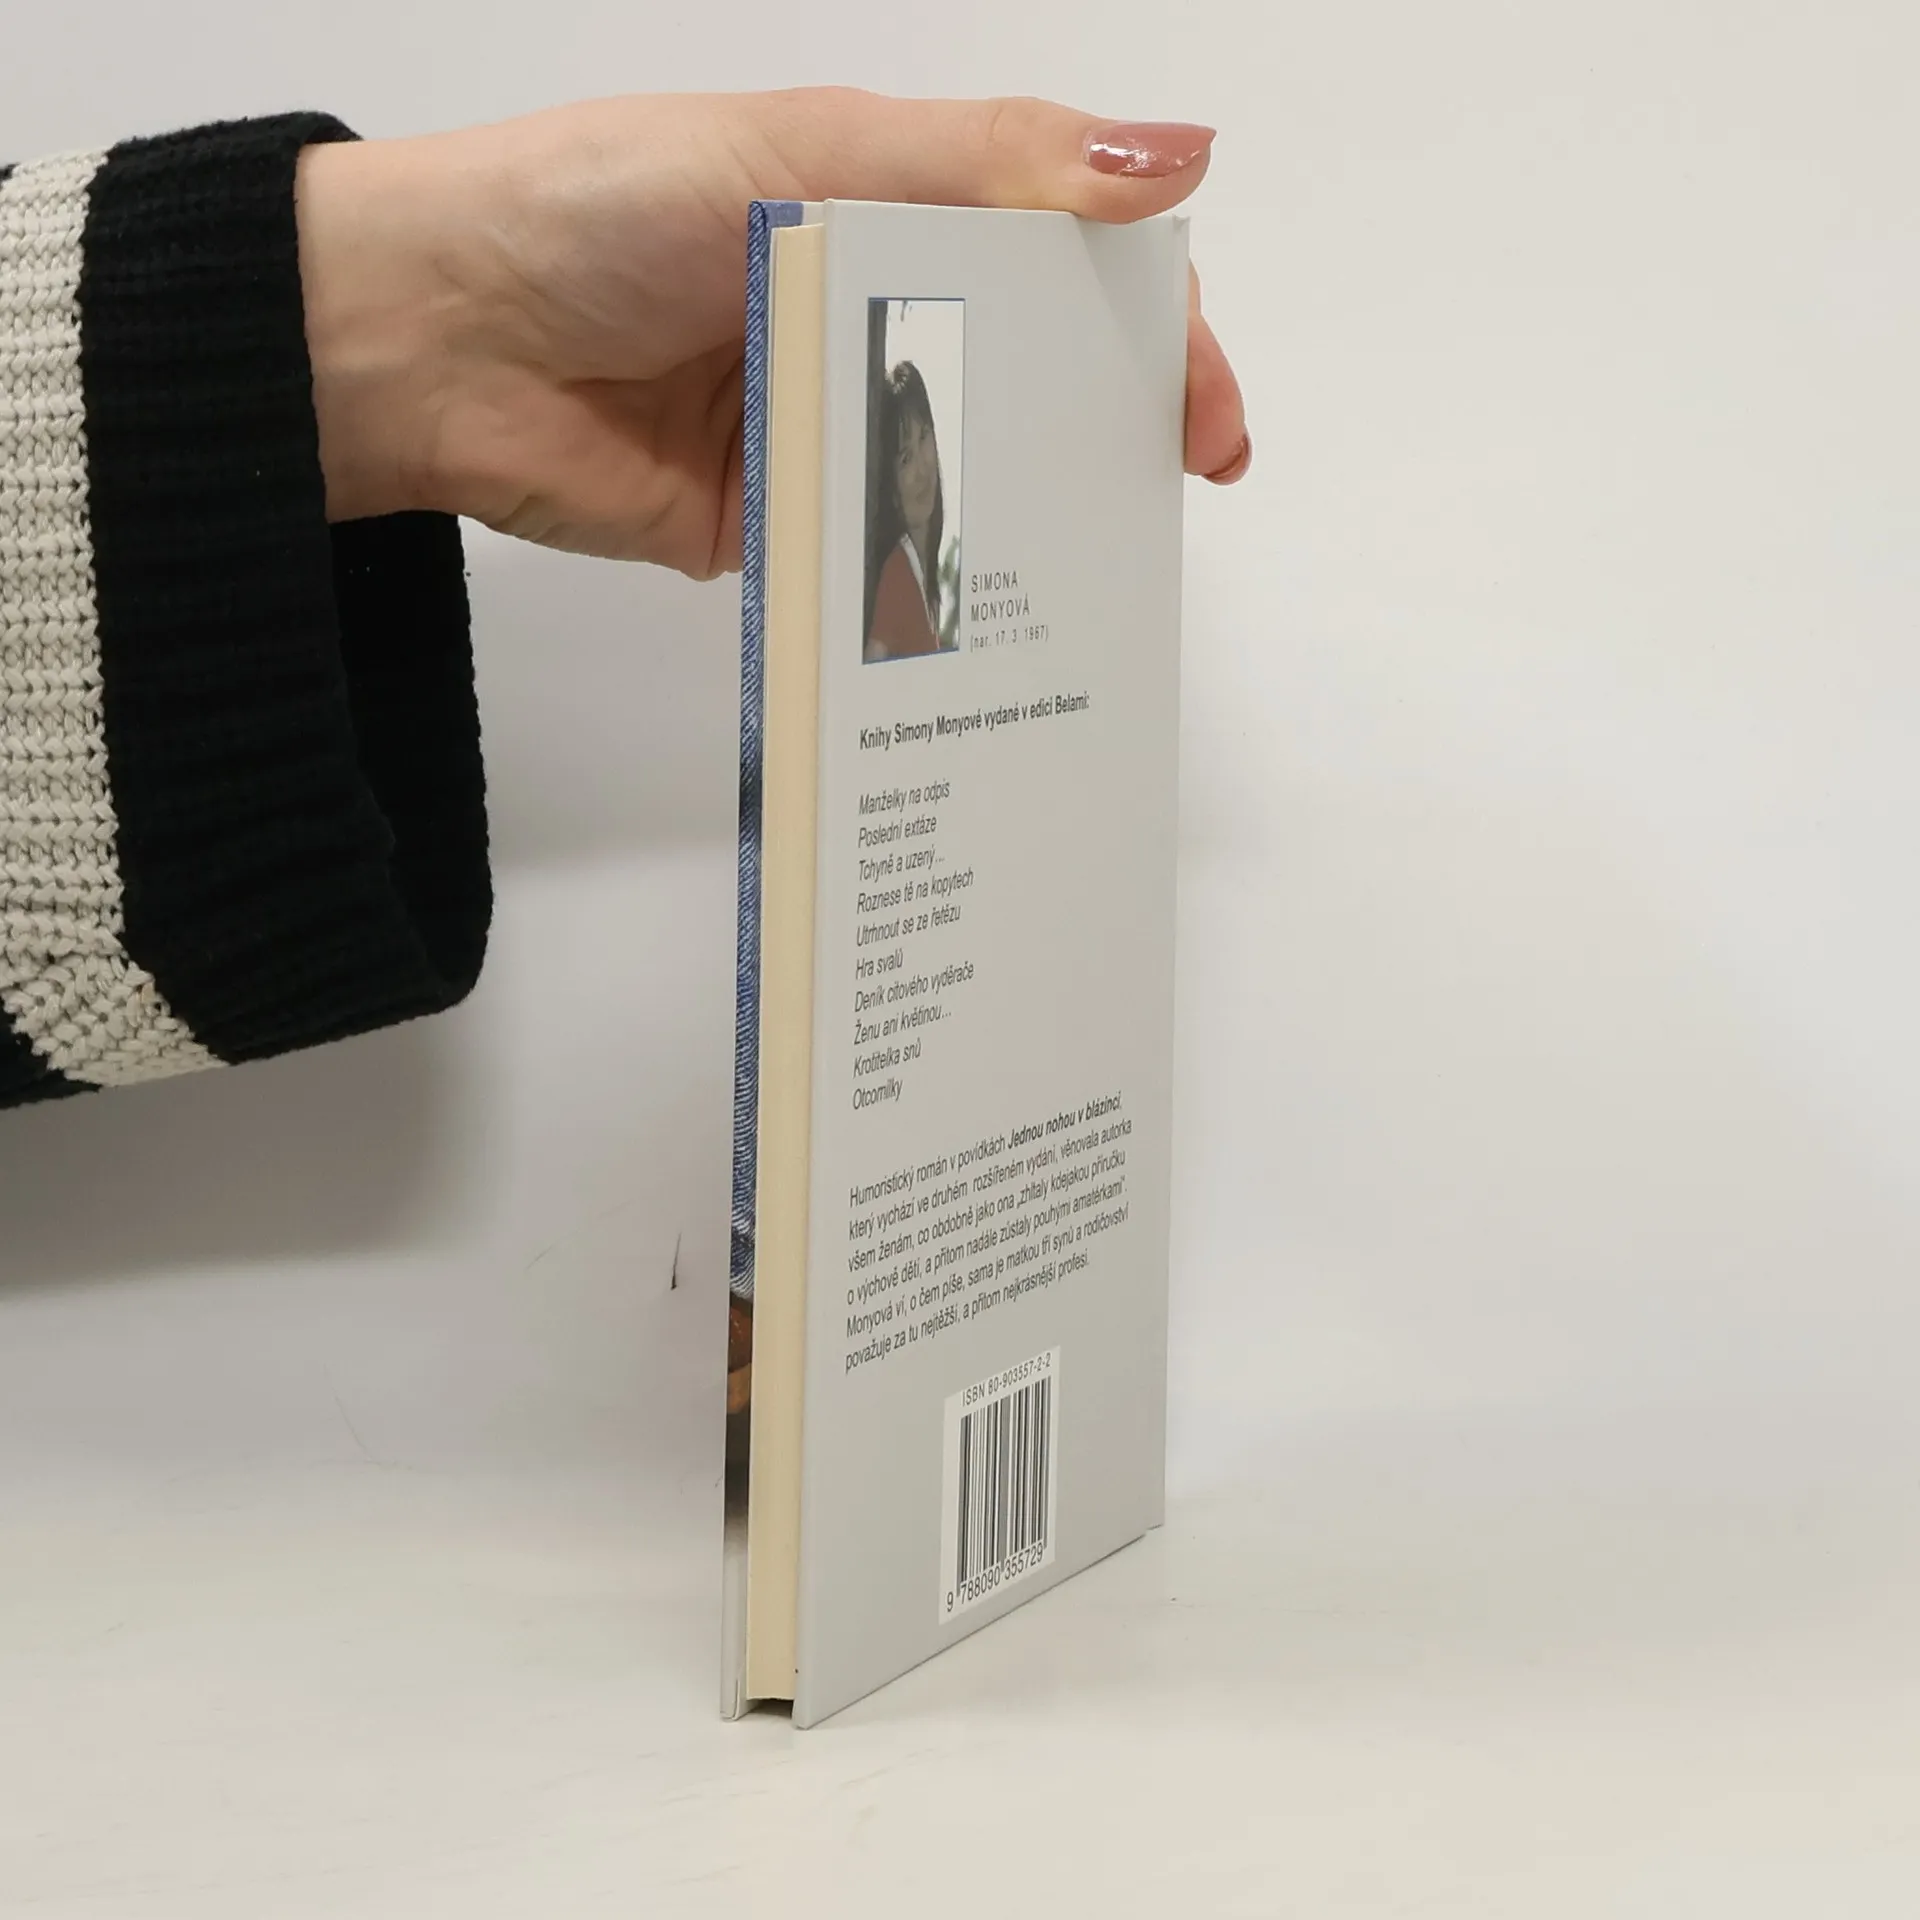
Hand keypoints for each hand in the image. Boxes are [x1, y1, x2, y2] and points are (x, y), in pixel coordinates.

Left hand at [296, 89, 1250, 575]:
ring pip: (965, 479)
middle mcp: (872, 320)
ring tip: (1097, 563)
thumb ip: (981, 168)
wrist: (429, 341)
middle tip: (1170, 488)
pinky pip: (877, 561)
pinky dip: (929, 585)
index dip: (1150, 326)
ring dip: (1030, 518)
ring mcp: (829, 429)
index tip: (1199, 405)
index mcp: (889, 214)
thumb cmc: (594, 209)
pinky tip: (987, 614)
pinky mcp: (783, 528)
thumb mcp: (799, 158)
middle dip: (1111, 432)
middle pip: (1031, 382)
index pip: (1062, 265)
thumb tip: (1174, 160)